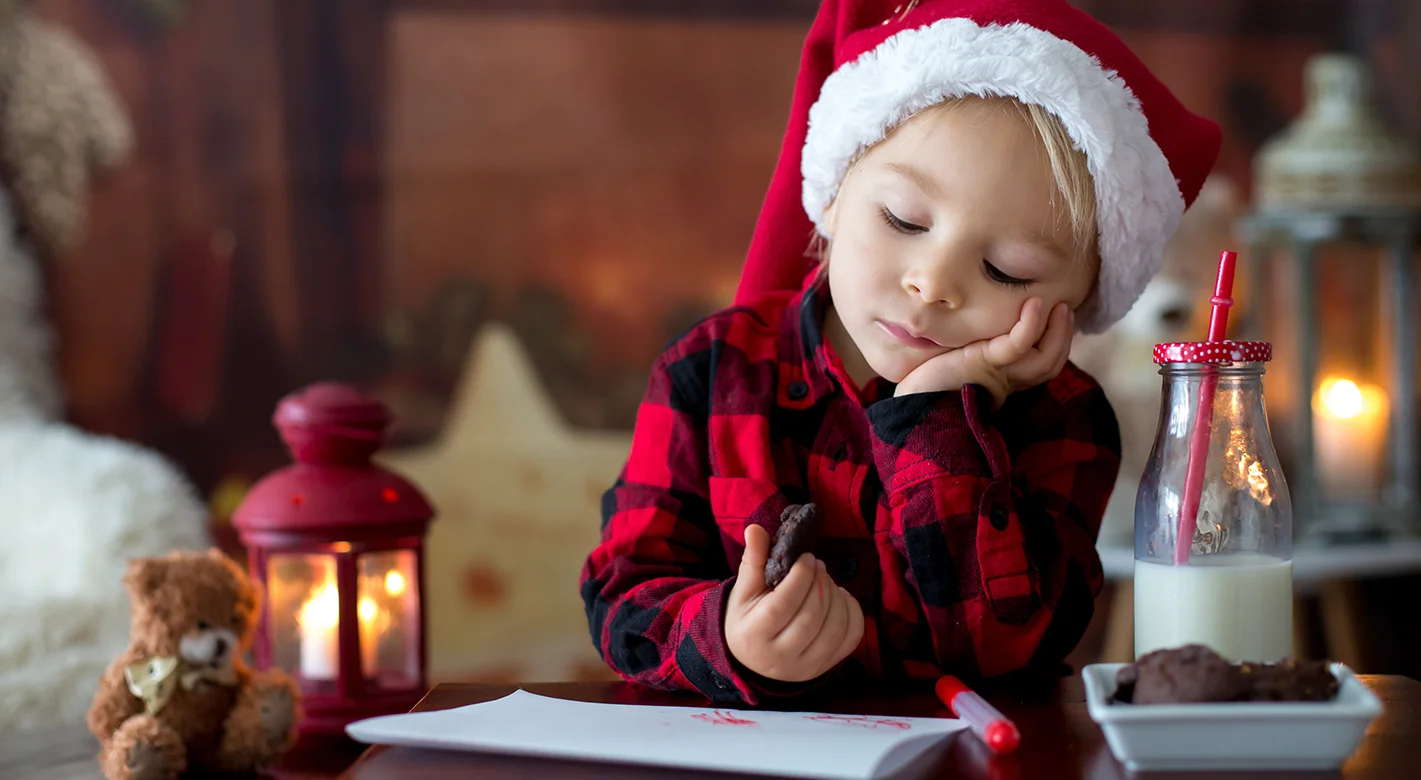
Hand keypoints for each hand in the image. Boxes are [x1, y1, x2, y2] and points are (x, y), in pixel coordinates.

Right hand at [725, 525, 863, 682]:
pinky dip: (853, 612)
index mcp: (755, 635)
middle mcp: (781, 657)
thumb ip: (753, 559)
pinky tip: (840, 598)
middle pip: (812, 616)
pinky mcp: (826, 667)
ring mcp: (806, 667)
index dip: (801, 576)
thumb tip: (755, 529)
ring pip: (835, 629)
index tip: (807, 557)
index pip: (784, 604)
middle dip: (821, 583)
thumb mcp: (744, 590)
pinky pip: (851, 638)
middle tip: (819, 566)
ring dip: (837, 596)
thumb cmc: (748, 618)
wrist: (753, 658)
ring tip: (827, 580)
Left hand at [895, 298, 1074, 406]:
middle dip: (1063, 338)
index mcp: (998, 383)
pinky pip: (1018, 345)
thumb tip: (966, 324)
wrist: (910, 405)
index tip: (1057, 325)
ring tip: (1060, 306)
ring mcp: (998, 374)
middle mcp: (1004, 382)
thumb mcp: (954, 360)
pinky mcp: (986, 363)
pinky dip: (1030, 324)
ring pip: (1044, 359)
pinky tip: (1036, 304)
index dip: (1054, 348)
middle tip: (1066, 310)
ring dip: (1058, 332)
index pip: (1038, 369)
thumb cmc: (923, 383)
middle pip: (1049, 366)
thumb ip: (969, 347)